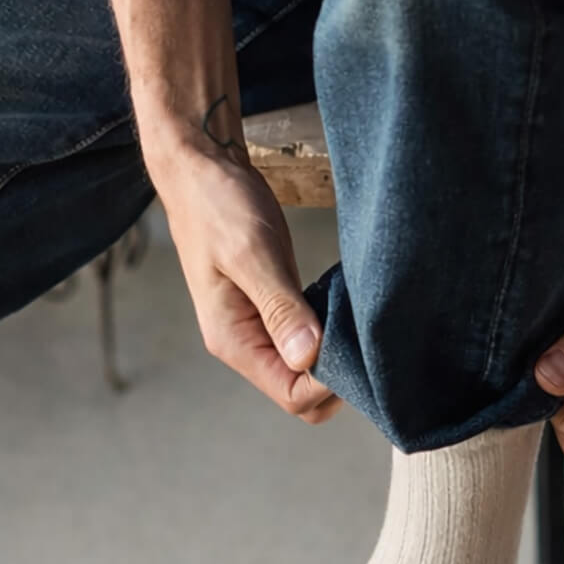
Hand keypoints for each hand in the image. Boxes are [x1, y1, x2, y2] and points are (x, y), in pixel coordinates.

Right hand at [147, 136, 342, 424]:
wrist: (199, 169)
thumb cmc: (217, 205)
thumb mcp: (251, 253)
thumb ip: (280, 308)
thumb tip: (308, 358)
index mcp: (233, 340)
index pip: (290, 395)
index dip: (327, 383)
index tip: (355, 347)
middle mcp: (244, 343)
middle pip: (300, 392)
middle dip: (336, 377)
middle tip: (363, 334)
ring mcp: (258, 327)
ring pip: (306, 369)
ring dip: (335, 354)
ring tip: (356, 319)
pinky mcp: (271, 307)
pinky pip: (305, 339)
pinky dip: (329, 332)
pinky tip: (342, 307)